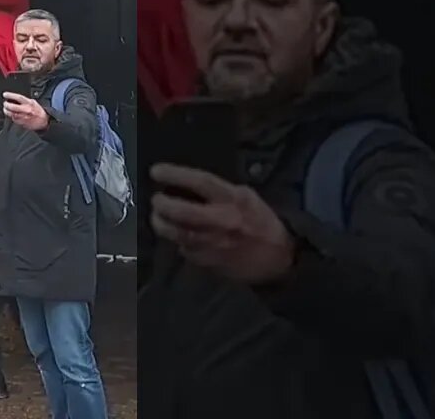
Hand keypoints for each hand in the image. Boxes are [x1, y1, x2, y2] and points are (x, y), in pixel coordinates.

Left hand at [3, 92, 48, 130]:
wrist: (43, 121)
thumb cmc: (38, 111)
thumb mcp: (33, 102)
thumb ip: (24, 100)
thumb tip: (14, 98)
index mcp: (29, 103)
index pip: (18, 97)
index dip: (10, 95)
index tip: (5, 94)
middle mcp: (26, 110)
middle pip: (12, 106)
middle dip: (6, 104)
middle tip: (5, 103)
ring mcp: (23, 117)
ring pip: (11, 114)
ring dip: (6, 111)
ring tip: (5, 109)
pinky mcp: (21, 123)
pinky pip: (13, 119)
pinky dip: (10, 116)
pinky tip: (11, 114)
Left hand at [149, 163, 295, 284]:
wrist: (279, 259)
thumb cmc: (261, 222)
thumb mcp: (246, 197)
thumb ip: (219, 191)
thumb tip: (187, 185)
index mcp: (233, 200)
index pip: (200, 182)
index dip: (175, 175)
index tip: (156, 171)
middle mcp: (221, 221)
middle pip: (182, 211)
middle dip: (162, 204)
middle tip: (156, 199)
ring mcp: (213, 244)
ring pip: (177, 233)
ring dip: (161, 224)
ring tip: (157, 216)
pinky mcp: (208, 262)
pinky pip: (184, 249)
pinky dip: (177, 241)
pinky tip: (176, 235)